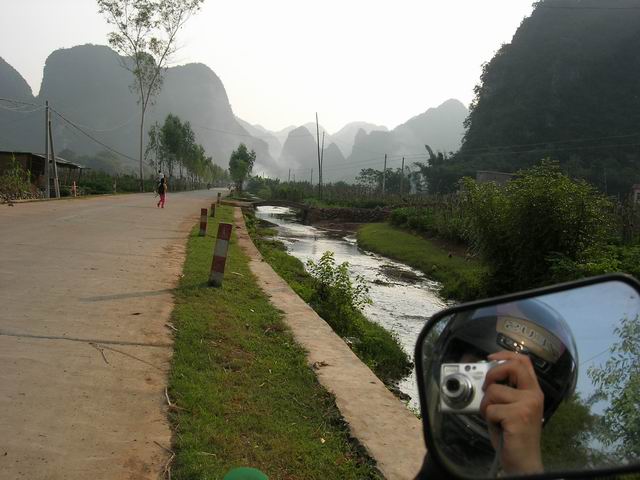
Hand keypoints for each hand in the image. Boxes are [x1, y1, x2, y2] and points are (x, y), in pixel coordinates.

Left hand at [480, 351, 544, 474]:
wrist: (523, 461)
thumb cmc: (513, 435)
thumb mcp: (512, 408)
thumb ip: (506, 391)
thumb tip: (486, 376)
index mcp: (533, 391)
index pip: (523, 362)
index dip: (505, 355)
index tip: (490, 358)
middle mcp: (534, 395)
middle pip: (512, 367)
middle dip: (492, 374)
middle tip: (487, 387)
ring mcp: (527, 405)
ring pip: (493, 391)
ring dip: (487, 405)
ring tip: (496, 419)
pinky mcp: (518, 416)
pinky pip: (491, 409)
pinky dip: (489, 418)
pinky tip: (499, 427)